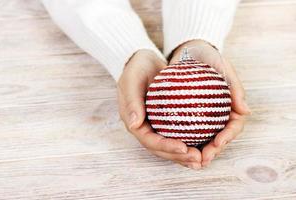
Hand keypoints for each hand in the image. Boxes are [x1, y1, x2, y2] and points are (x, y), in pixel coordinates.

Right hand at [118, 49, 201, 168]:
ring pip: (170, 145)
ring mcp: (155, 125)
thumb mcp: (131, 80)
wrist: (143, 62)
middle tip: (198, 158)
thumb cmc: (136, 69)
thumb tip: (135, 125)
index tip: (183, 148)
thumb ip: (132, 102)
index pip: (150, 140)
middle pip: (161, 148)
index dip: (166, 147)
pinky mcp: (166, 121)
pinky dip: (190, 141)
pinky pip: (178, 134)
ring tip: (203, 159)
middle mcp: (145, 127)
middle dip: (179, 156)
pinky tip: (205, 144)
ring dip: (186, 155)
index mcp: (135, 122)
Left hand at [170, 40, 250, 166]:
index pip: (234, 125)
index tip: (218, 142)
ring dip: (199, 151)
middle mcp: (218, 113)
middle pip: (219, 137)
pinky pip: (187, 130)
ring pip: (204, 138)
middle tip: (203, 158)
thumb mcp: (222, 65)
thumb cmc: (207, 56)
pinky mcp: (188, 115)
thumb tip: (246, 112)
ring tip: (190, 159)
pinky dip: (184, 140)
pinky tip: (175, 147)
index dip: (228, 137)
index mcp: (230, 105)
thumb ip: (235, 87)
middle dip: (213, 150)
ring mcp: (203, 116)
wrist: (187, 51)